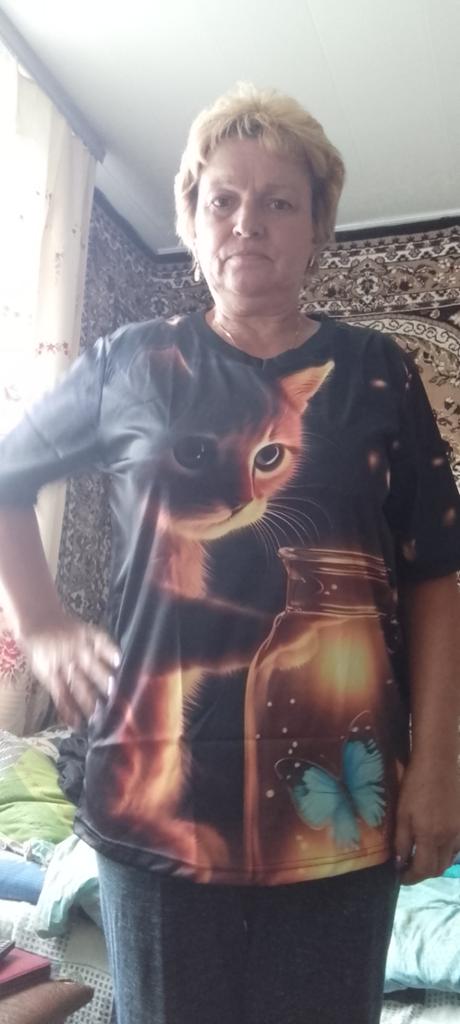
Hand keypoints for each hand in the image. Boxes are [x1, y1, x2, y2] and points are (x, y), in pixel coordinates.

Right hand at [21, 613, 120, 727]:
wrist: (37, 622)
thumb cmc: (66, 629)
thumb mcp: (85, 631)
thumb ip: (102, 646)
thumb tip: (120, 665)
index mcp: (87, 636)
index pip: (103, 644)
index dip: (111, 653)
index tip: (120, 664)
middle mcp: (75, 650)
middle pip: (92, 667)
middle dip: (104, 683)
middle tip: (114, 697)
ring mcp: (62, 664)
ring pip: (77, 684)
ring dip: (88, 702)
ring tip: (97, 716)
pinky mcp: (49, 675)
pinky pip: (59, 693)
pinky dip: (67, 709)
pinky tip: (75, 721)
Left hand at [394, 759, 459, 883]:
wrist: (438, 763)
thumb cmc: (415, 784)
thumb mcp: (402, 812)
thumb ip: (401, 841)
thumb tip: (400, 863)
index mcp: (429, 836)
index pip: (422, 870)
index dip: (410, 878)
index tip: (400, 877)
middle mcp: (447, 838)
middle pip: (437, 868)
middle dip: (422, 874)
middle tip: (409, 869)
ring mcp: (459, 831)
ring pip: (449, 860)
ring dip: (435, 864)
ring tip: (421, 858)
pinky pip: (457, 847)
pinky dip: (447, 853)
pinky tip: (437, 845)